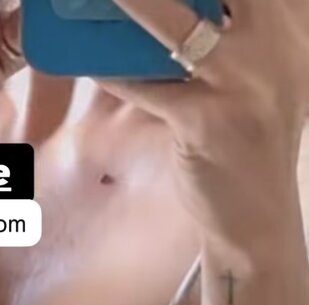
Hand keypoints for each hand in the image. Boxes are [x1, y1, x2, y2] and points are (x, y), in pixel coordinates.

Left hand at [97, 0, 308, 258]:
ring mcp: (245, 78)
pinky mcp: (209, 120)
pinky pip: (143, 81)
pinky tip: (77, 50)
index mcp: (291, 17)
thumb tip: (149, 7)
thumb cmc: (248, 141)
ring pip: (172, 17)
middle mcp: (278, 37)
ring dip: (124, 2)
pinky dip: (107, 64)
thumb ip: (226, 25)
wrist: (258, 222)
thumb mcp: (253, 70)